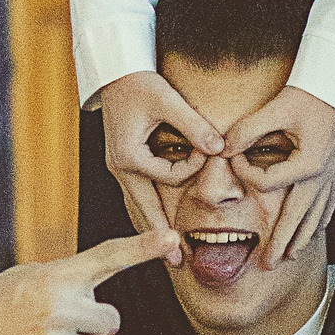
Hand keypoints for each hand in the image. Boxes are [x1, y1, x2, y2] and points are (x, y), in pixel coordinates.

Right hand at [0, 232, 174, 334]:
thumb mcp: (23, 277)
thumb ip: (64, 279)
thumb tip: (97, 289)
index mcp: (54, 276)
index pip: (107, 257)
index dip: (143, 248)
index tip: (172, 240)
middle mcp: (60, 308)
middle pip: (110, 319)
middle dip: (90, 324)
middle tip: (52, 325)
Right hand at [97, 69, 225, 238]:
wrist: (114, 71)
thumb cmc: (139, 82)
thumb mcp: (168, 101)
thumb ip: (194, 126)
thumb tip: (220, 149)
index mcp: (129, 156)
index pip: (167, 177)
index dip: (191, 167)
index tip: (207, 151)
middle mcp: (120, 166)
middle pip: (142, 209)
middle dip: (159, 237)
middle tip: (176, 263)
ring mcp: (119, 166)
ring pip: (138, 205)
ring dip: (153, 227)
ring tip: (168, 252)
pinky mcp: (123, 161)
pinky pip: (137, 194)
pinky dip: (148, 210)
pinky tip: (158, 223)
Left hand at [224, 86, 334, 265]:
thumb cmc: (309, 96)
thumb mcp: (275, 109)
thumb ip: (247, 130)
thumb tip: (222, 148)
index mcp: (306, 164)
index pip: (267, 182)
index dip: (245, 174)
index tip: (233, 161)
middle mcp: (320, 176)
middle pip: (297, 218)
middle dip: (281, 242)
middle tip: (268, 265)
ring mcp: (330, 176)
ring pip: (316, 216)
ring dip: (302, 238)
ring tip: (291, 255)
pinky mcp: (334, 170)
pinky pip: (328, 204)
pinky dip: (321, 221)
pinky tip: (316, 230)